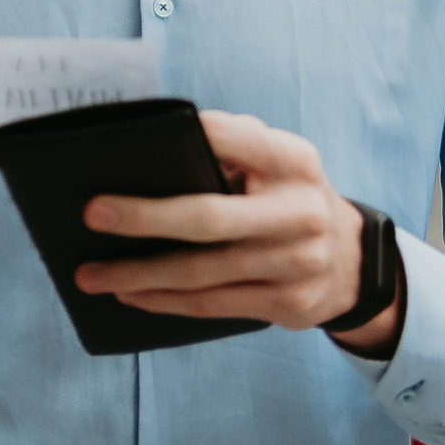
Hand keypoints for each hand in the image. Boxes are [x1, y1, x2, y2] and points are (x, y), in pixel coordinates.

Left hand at [75, 111, 388, 346]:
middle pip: (208, 218)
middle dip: (143, 217)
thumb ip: (231, 148)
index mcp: (294, 161)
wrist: (352, 261)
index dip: (183, 139)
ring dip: (138, 275)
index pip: (230, 139)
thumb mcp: (277, 163)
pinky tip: (129, 295)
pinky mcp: (287, 304)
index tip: (127, 145)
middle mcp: (299, 211)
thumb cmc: (288, 198)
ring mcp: (297, 263)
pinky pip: (211, 305)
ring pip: (201, 273)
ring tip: (91, 275)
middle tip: (91, 216)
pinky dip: (164, 301)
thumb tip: (151, 154)